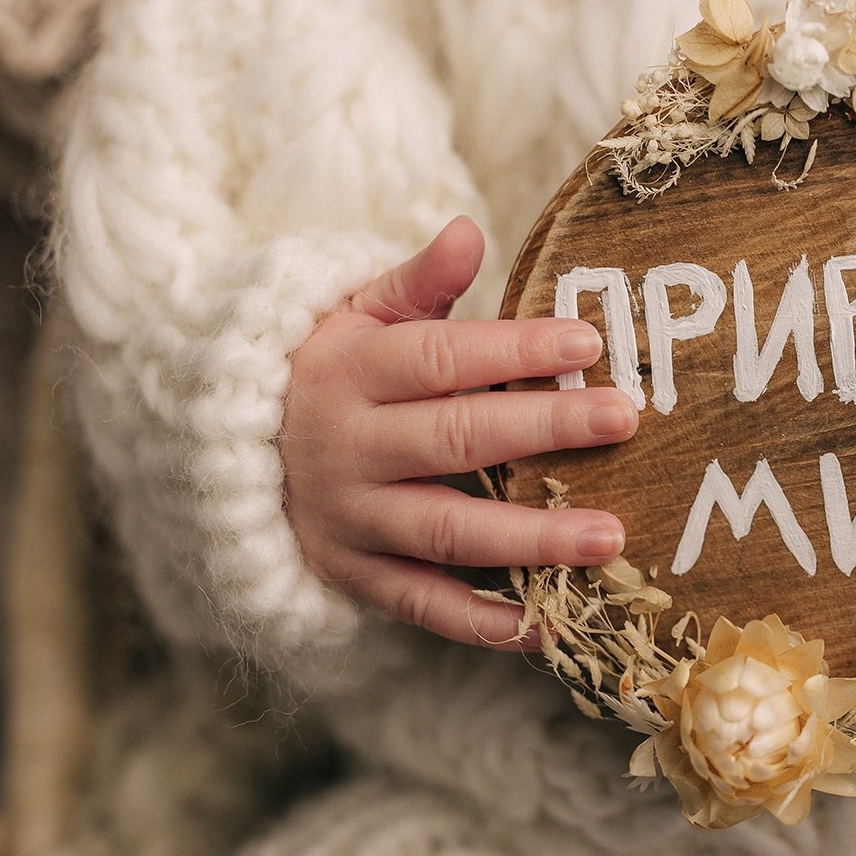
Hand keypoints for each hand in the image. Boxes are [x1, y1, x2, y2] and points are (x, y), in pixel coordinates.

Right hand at [281, 216, 637, 648]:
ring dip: (532, 538)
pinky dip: (483, 624)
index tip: (588, 340)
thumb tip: (467, 229)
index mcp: (351, 372)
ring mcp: (351, 520)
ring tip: (611, 537)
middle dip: (544, 429)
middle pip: (456, 440)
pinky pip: (424, 607)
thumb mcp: (357, 313)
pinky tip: (550, 626)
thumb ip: (418, 280)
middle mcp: (347, 449)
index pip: (440, 358)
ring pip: (448, 531)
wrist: (230, 456)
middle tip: (624, 420)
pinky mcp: (356, 578)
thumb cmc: (331, 371)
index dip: (513, 349)